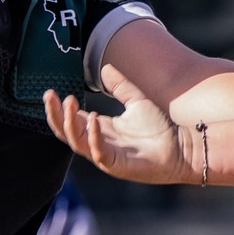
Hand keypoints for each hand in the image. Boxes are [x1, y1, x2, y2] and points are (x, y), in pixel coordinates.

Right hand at [45, 68, 195, 184]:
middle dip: (56, 114)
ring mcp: (107, 157)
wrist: (184, 147)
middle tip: (49, 96)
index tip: (51, 92)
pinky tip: (92, 119)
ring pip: (78, 143)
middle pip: (67, 132)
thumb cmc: (162, 128)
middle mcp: (99, 144)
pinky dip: (94, 137)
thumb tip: (106, 68)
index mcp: (100, 130)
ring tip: (68, 103)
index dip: (59, 108)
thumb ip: (121, 86)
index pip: (70, 121)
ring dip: (70, 123)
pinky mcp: (119, 166)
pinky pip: (99, 153)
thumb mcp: (137, 100)